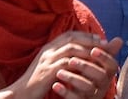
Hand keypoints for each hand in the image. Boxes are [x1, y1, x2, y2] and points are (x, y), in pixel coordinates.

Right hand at [6, 32, 120, 98]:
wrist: (23, 91)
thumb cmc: (37, 81)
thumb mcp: (49, 67)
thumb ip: (61, 59)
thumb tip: (76, 57)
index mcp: (48, 48)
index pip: (67, 35)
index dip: (84, 35)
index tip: (99, 38)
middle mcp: (47, 51)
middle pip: (70, 39)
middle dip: (89, 40)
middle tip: (105, 43)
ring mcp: (47, 60)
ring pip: (71, 49)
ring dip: (88, 50)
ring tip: (101, 55)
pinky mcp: (49, 71)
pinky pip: (68, 63)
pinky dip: (81, 63)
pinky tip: (91, 67)